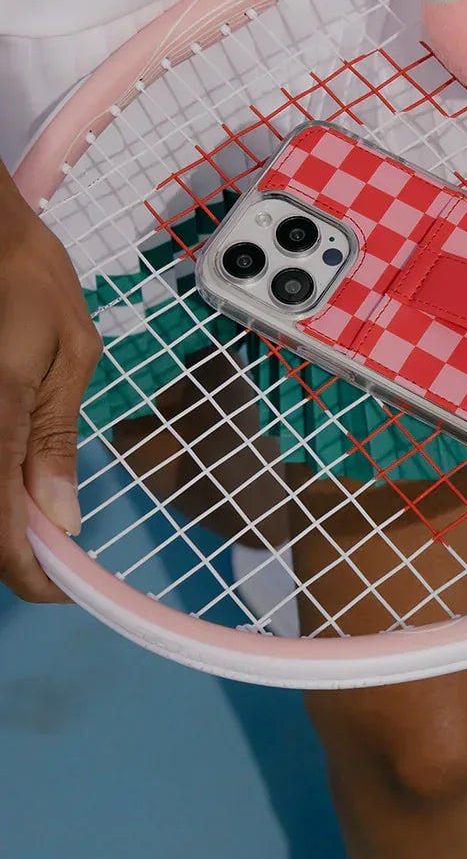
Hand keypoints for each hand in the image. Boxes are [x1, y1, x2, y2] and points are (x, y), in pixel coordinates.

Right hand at [0, 169, 100, 601]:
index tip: (67, 583)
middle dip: (16, 548)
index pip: (5, 541)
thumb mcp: (69, 351)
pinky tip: (14, 468)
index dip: (36, 578)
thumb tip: (61, 520)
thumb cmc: (25, 275)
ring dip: (3, 514)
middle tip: (55, 535)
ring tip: (38, 501)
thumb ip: (55, 439)